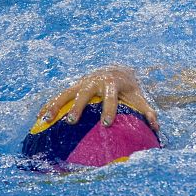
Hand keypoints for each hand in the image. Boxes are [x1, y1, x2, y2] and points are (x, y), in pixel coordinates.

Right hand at [38, 65, 158, 130]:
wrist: (117, 69)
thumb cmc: (129, 87)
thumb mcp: (139, 96)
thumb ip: (147, 110)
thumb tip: (156, 126)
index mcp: (113, 83)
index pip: (111, 96)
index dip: (109, 109)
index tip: (106, 123)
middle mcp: (96, 81)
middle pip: (85, 93)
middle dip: (78, 106)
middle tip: (72, 121)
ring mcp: (83, 82)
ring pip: (67, 93)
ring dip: (55, 105)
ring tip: (45, 120)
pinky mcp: (74, 86)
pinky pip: (59, 95)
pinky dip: (49, 105)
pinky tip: (39, 118)